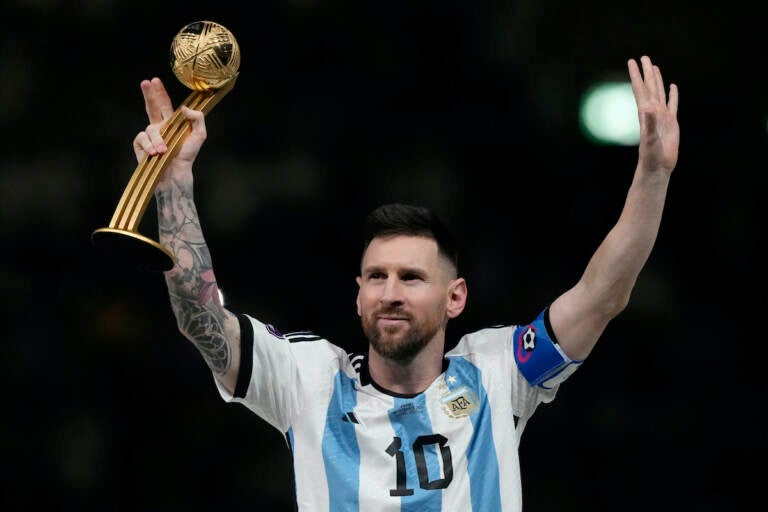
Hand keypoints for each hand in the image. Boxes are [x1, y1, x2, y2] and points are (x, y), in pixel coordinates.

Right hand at [131, 78, 206, 179]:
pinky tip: (154, 154)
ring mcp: (149, 135)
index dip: (160, 92)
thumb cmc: (187, 156)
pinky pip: (142, 138)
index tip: (155, 80)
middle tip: (145, 82)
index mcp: (172, 123)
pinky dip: (149, 146)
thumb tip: (183, 107)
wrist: (176, 173)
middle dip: (149, 94)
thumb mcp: (199, 136)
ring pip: (151, 128)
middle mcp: (159, 127)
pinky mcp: (140, 145)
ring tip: (163, 151)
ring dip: (158, 140)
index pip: (164, 104)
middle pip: (152, 106)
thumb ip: (197, 119)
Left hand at [628, 56, 679, 175]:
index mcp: (646, 113)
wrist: (658, 166)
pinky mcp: (671, 122)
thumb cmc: (651, 155)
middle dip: (646, 72)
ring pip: (659, 93)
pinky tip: (672, 87)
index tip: (631, 62)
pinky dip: (673, 95)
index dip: (636, 75)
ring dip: (657, 80)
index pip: (640, 89)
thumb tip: (647, 108)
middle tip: (643, 57)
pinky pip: (673, 104)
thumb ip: (649, 123)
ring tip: (654, 67)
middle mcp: (653, 112)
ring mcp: (662, 116)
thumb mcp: (649, 139)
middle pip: (649, 87)